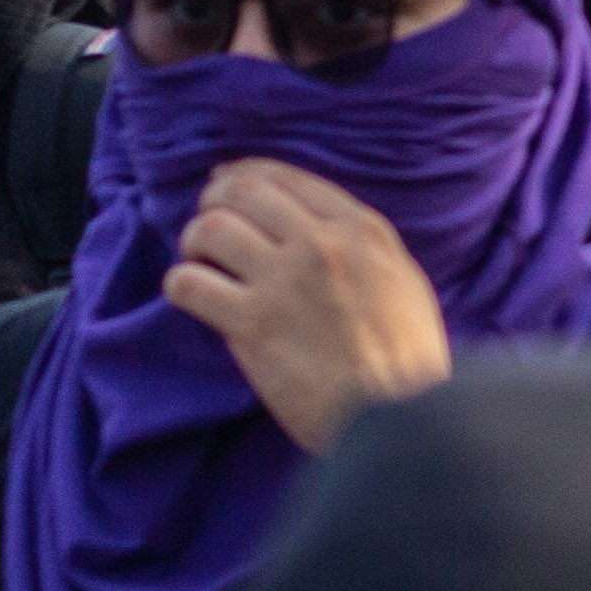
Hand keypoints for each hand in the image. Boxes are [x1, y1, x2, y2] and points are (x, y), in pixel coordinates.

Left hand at [160, 160, 451, 454]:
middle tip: (207, 229)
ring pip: (209, 229)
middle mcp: (321, 244)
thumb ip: (363, 248)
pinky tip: (193, 298)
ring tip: (201, 264)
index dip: (244, 176)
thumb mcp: (405, 282)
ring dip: (194, 243)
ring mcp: (284, 281)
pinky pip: (188, 283)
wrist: (403, 414)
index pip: (285, 178)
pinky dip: (181, 286)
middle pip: (240, 193)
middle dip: (213, 203)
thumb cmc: (409, 358)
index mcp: (363, 230)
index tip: (226, 186)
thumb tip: (316, 229)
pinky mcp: (252, 324)